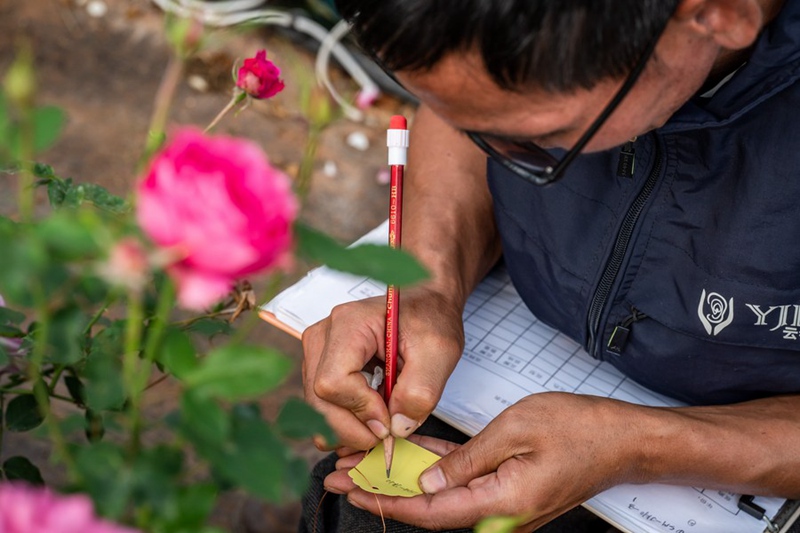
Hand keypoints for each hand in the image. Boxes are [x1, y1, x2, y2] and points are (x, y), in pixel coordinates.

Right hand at [302, 288, 465, 450]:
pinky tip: (370, 419)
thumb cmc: (430, 318)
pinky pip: (321, 406)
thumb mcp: (439, 352)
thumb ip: (420, 392)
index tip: (391, 418)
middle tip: (388, 433)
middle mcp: (324, 335)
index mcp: (349, 323)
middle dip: (353, 428)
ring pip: (317, 408)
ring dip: (349, 427)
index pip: (333, 382)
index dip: (361, 409)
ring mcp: (318, 351)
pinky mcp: (321, 366)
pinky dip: (345, 421)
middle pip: (318, 400)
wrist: (425, 302)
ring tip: (382, 422)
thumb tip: (396, 427)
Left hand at [324, 393, 644, 530]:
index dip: (388, 502)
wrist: (624, 440)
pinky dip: (434, 472)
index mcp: (502, 503)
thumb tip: (427, 484)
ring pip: (442, 498)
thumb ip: (468, 460)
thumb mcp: (517, 430)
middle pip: (429, 509)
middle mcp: (500, 513)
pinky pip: (463, 483)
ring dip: (404, 482)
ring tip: (365, 466)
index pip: (431, 512)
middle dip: (384, 493)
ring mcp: (504, 504)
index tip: (352, 489)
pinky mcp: (508, 490)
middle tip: (342, 475)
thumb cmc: (580, 430)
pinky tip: (410, 458)